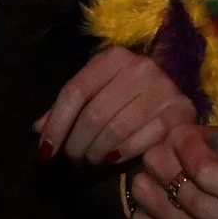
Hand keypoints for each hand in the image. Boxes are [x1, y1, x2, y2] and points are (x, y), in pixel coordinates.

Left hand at [33, 47, 194, 166]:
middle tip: (71, 161)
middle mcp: (139, 67)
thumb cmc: (126, 93)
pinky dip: (123, 154)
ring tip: (90, 161)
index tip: (45, 152)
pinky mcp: (180, 111)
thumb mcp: (96, 91)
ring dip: (97, 153)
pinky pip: (143, 140)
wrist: (174, 93)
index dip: (56, 124)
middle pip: (94, 114)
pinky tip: (113, 160)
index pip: (75, 91)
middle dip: (76, 144)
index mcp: (113, 57)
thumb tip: (36, 130)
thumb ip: (66, 108)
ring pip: (116, 130)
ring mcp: (163, 88)